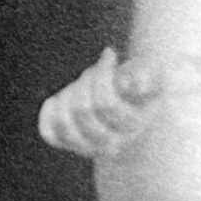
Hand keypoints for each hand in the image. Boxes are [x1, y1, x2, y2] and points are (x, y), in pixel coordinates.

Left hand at [38, 47, 200, 159]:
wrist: (128, 100)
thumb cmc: (139, 80)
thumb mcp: (150, 72)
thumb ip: (147, 75)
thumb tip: (137, 87)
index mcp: (135, 126)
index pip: (106, 104)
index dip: (101, 73)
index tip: (109, 53)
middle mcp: (113, 143)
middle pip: (83, 111)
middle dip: (84, 81)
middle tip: (93, 70)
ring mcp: (89, 147)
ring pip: (65, 124)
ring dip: (67, 95)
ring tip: (79, 84)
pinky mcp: (69, 143)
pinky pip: (50, 134)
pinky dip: (50, 112)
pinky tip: (61, 98)